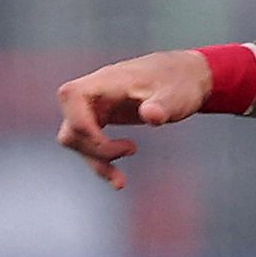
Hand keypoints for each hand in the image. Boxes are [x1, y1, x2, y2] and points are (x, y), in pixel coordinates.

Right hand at [54, 50, 218, 187]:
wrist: (184, 77)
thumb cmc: (179, 82)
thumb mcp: (177, 95)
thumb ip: (163, 105)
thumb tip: (151, 115)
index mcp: (106, 81)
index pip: (71, 96)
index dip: (81, 124)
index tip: (109, 144)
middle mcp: (94, 93)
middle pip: (70, 125)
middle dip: (93, 150)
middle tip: (132, 150)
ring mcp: (95, 106)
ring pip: (74, 139)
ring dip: (94, 161)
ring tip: (121, 179)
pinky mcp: (101, 118)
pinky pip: (88, 143)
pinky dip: (99, 160)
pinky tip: (118, 178)